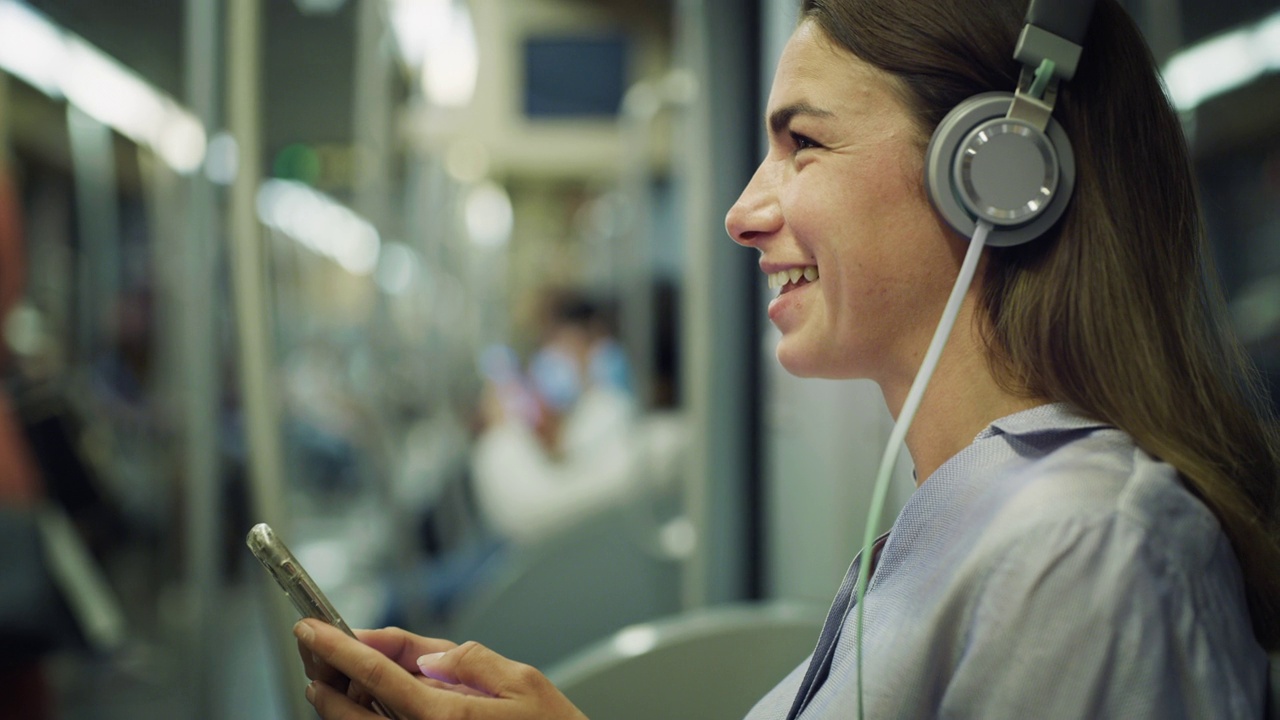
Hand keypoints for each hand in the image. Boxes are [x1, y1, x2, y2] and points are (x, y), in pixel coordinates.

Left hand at [293, 619, 588, 719]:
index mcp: (446, 716)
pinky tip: (366, 707)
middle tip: (312, 648)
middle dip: (324, 676)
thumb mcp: (525, 683)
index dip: (338, 648)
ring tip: (331, 679)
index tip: (311, 629)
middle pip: (351, 710)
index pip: (375, 674)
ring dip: (337, 704)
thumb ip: (472, 662)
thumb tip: (429, 659)